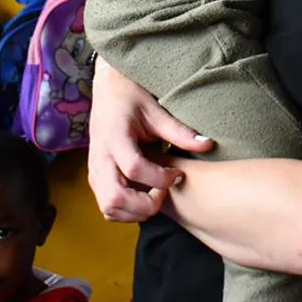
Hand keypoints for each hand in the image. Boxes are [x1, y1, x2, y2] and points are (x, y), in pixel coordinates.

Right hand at [87, 60, 213, 222]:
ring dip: (134, 211)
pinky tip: (144, 193)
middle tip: (165, 193)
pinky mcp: (95, 178)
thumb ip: (178, 131)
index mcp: (115, 138)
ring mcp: (94, 171)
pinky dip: (126, 209)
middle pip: (114, 200)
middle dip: (144, 205)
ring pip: (108, 209)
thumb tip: (207, 145)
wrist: (107, 89)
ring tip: (156, 194)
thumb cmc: (131, 96)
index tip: (178, 174)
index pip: (134, 169)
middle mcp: (99, 159)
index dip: (160, 178)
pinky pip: (107, 205)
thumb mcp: (156, 110)